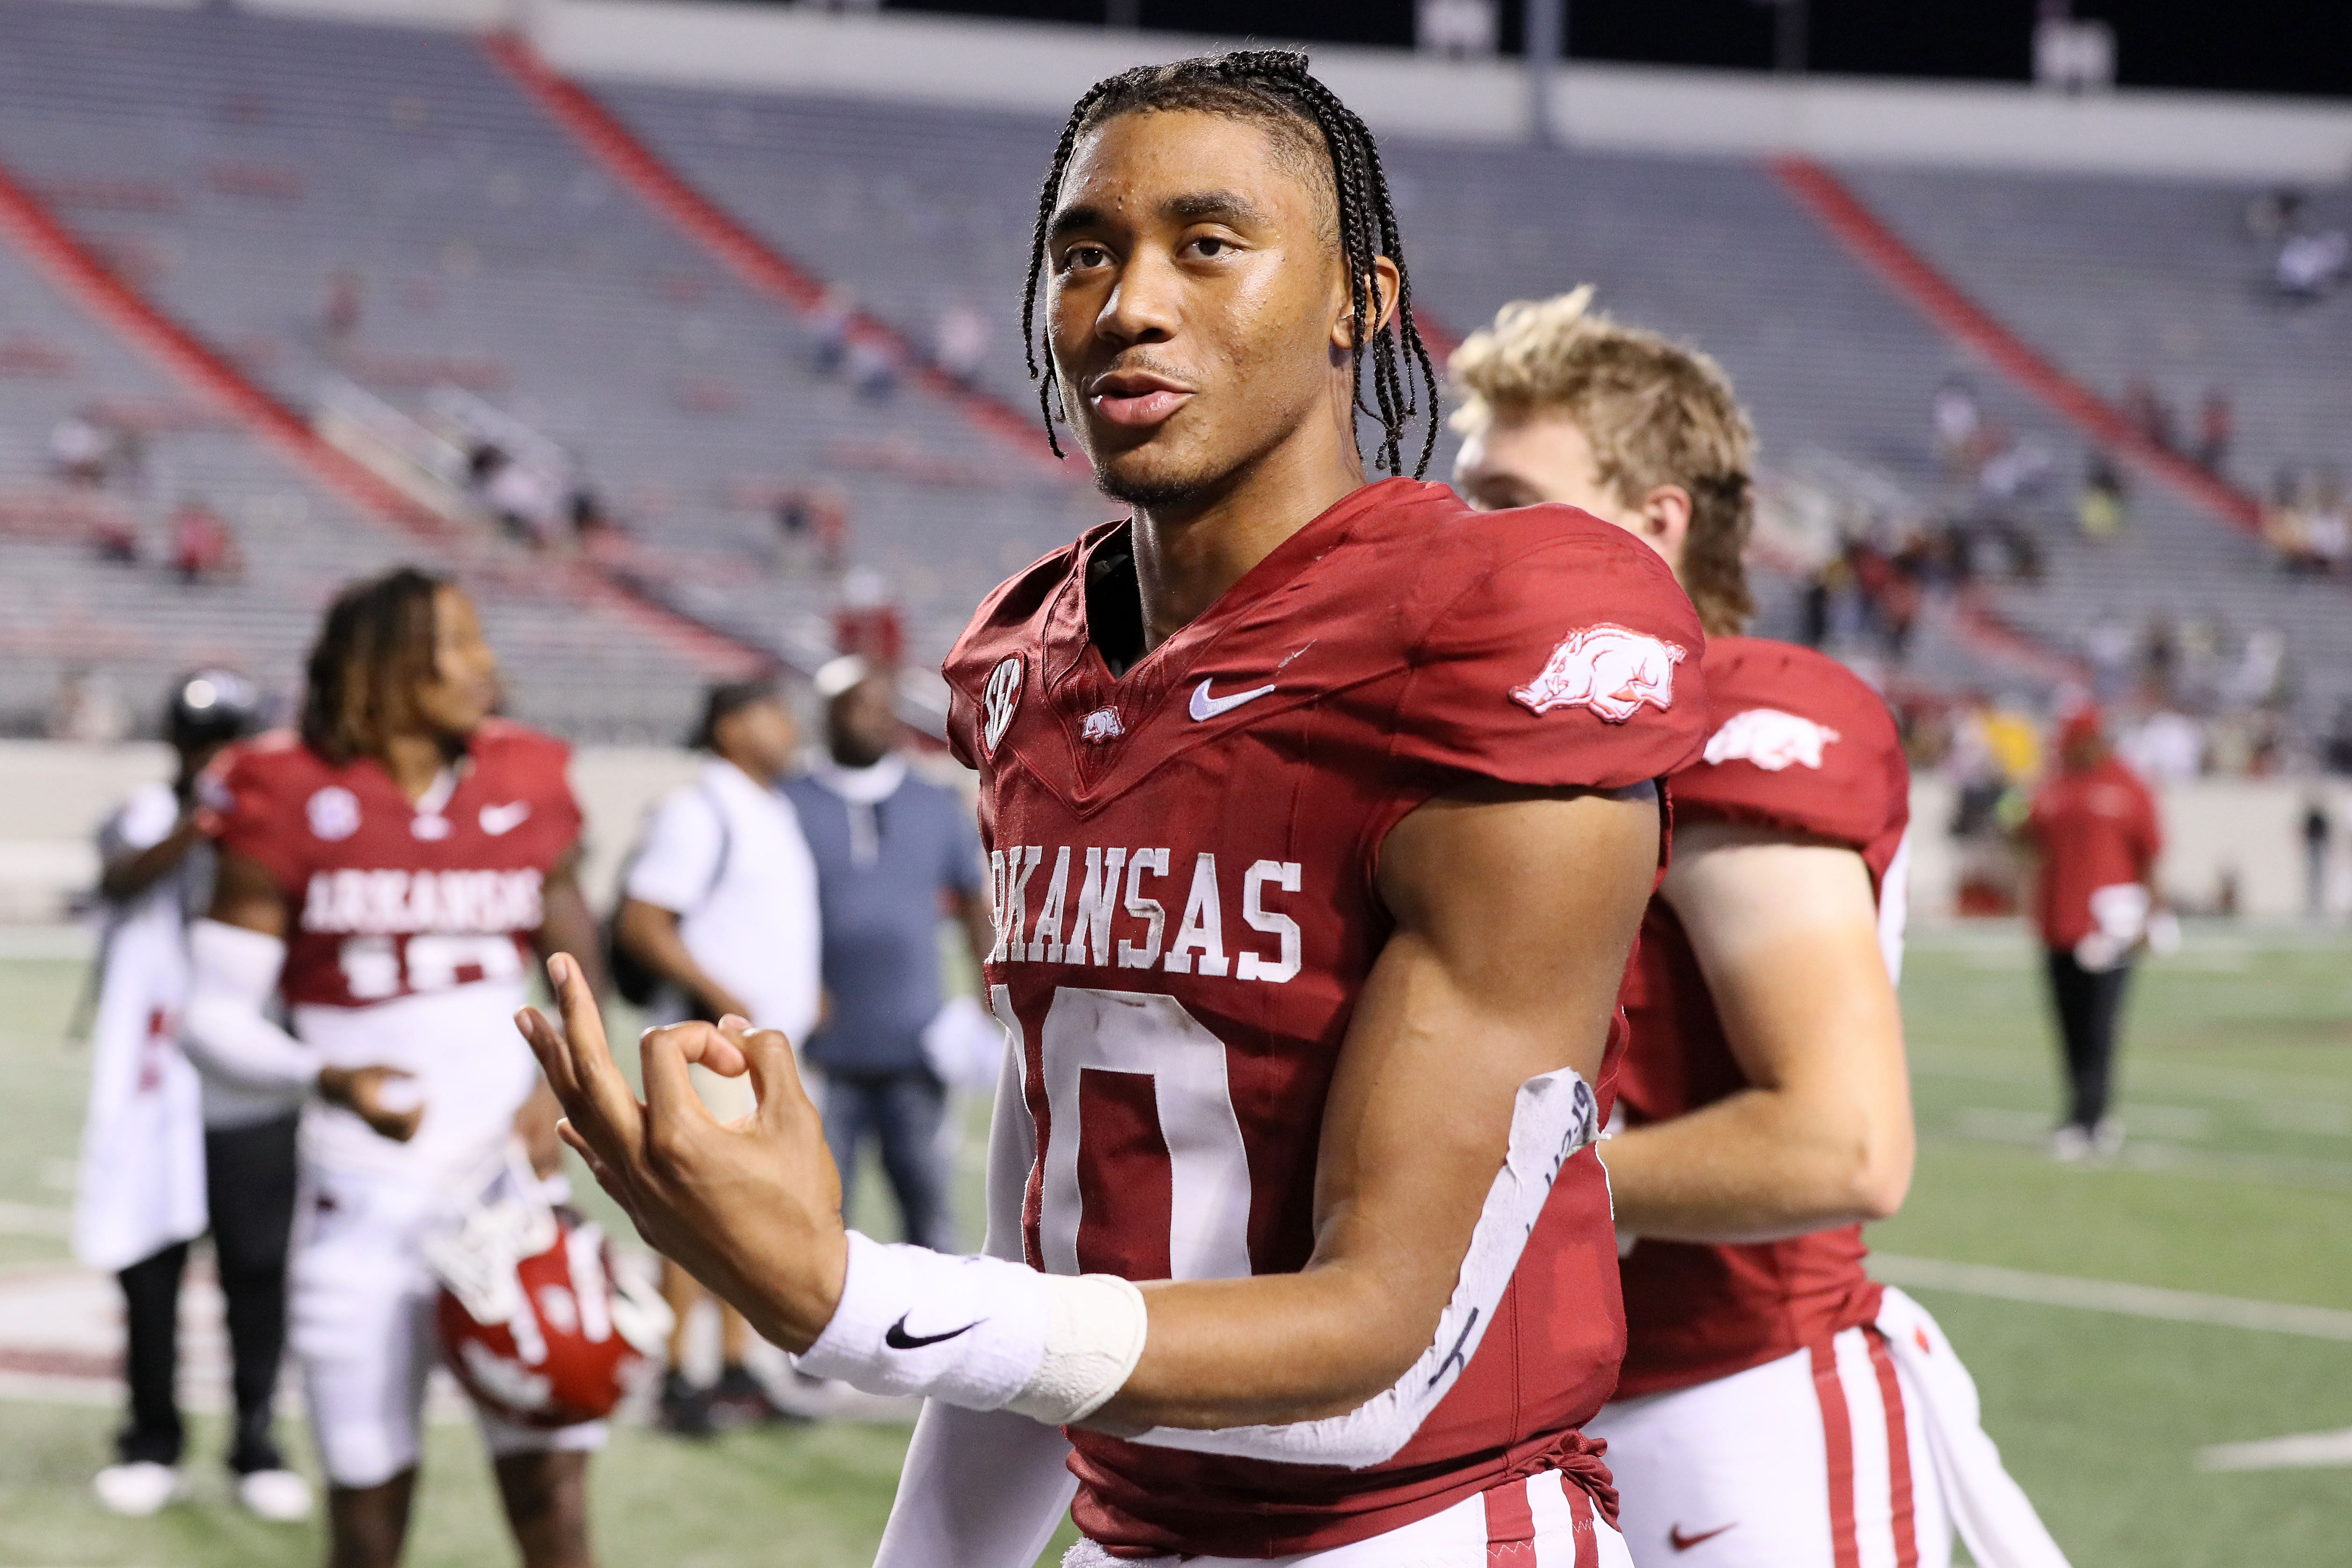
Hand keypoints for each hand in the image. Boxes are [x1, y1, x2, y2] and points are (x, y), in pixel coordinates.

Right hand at [318, 1064, 423, 1142]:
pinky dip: (413, 1129)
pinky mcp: (379, 1131)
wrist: (340, 1089)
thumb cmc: (360, 1075)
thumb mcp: (377, 1068)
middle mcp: (372, 1124)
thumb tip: (421, 1075)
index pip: (399, 1120)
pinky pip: (401, 1138)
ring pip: (404, 1139)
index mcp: (370, 1110)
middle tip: (427, 1101)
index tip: (425, 1097)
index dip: (417, 1112)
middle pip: (405, 1134)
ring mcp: (376, 1130)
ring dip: (419, 1126)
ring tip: (423, 1107)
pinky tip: (417, 1111)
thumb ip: (397, 1071)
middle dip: (420, 1120)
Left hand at [515, 952, 847, 1352]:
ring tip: (528, 1020)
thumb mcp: (799, 1119)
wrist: (794, 1289)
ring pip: (578, 1112)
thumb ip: (770, 1057)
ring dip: (553, 1062)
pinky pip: (595, 1158)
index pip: (662, 1047)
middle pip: (588, 1070)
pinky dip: (578, 1127)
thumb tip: (736, 1028)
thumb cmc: (803, 1202)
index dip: (701, 1037)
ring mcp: (633, 1190)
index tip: (740, 1063)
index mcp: (678, 1135)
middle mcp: (641, 1161)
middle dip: (571, 1010)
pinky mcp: (639, 1212)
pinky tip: (561, 1112)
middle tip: (557, 961)